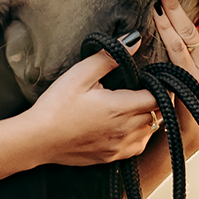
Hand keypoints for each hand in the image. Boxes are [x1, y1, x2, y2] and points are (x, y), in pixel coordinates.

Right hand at [24, 40, 159, 166]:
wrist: (38, 139)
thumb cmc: (57, 105)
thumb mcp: (80, 74)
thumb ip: (110, 57)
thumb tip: (134, 40)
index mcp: (121, 108)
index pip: (159, 97)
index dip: (161, 86)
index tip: (154, 77)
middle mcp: (126, 130)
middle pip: (158, 115)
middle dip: (157, 100)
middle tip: (147, 87)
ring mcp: (119, 147)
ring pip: (151, 131)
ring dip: (150, 117)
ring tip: (139, 104)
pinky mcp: (111, 158)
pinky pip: (138, 146)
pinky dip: (140, 135)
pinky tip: (128, 125)